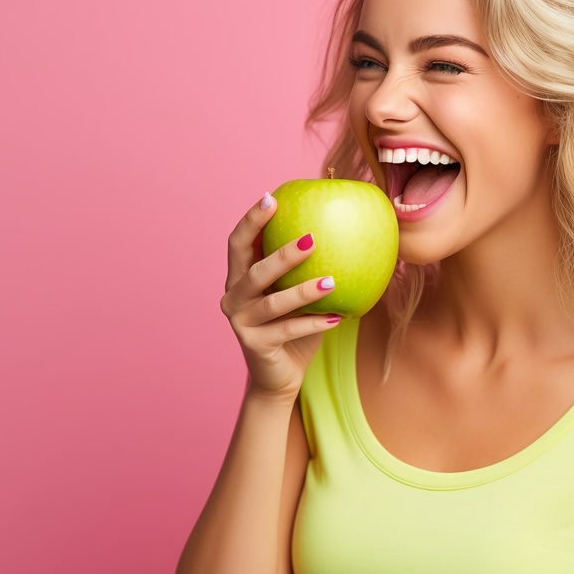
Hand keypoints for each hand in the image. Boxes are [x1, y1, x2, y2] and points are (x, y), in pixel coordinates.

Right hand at [220, 193, 340, 401]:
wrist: (279, 376)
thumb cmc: (293, 326)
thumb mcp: (297, 293)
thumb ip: (307, 266)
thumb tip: (341, 225)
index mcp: (238, 278)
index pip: (238, 243)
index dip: (252, 220)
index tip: (272, 197)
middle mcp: (232, 297)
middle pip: (254, 270)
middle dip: (281, 253)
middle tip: (312, 239)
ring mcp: (240, 323)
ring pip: (272, 302)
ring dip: (303, 291)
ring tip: (332, 282)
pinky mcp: (253, 345)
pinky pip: (287, 330)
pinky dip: (314, 322)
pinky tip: (339, 317)